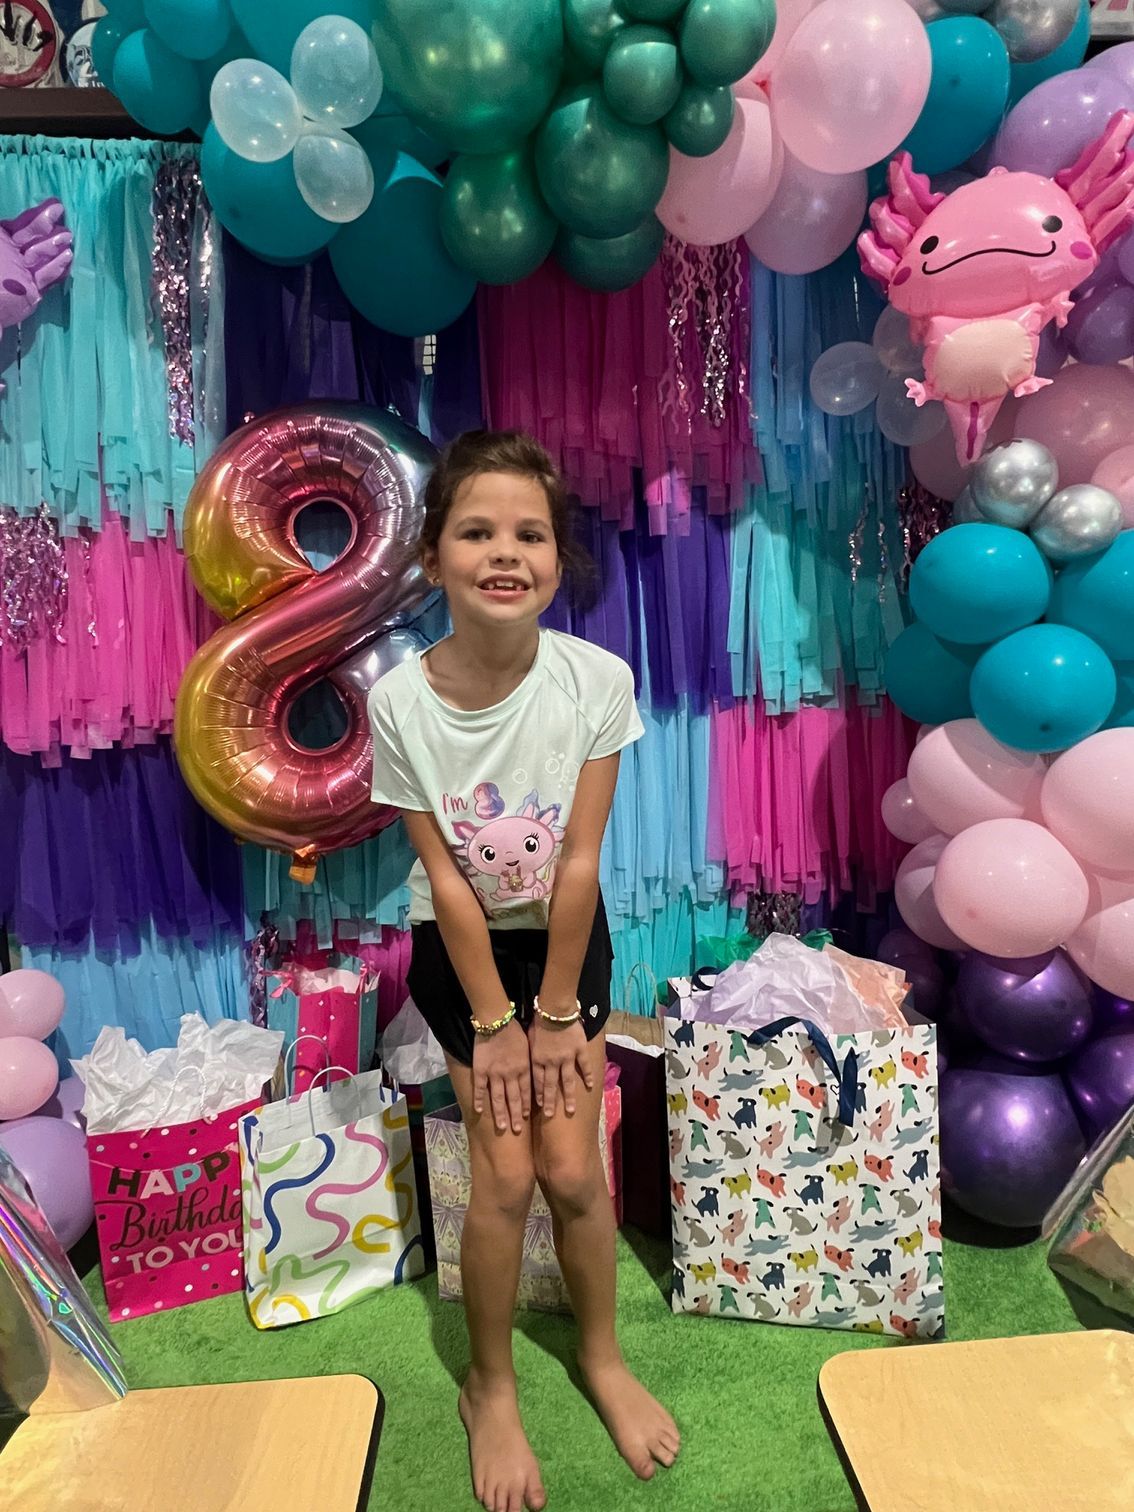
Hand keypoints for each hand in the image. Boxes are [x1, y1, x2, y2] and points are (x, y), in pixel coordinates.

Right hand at [472, 1020, 531, 1134]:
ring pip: (498, 1098)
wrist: (498, 1020)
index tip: (526, 1117)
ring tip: (502, 1127)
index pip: (526, 1091)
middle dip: (516, 1116)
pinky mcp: (481, 1070)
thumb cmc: (516, 1030)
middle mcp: (511, 1074)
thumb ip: (532, 1062)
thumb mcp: (530, 1046)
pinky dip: (480, 1100)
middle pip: (514, 1099)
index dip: (526, 1105)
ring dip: (501, 1113)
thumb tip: (539, 1073)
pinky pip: (481, 1088)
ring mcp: (495, 1074)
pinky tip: (480, 1111)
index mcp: (524, 1068)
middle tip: (516, 1129)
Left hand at [528, 1018, 592, 1118]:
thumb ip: (531, 1054)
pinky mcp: (579, 1050)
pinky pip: (584, 1065)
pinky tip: (590, 1086)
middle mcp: (551, 1062)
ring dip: (569, 1096)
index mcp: (537, 1059)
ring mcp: (567, 1057)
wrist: (554, 1009)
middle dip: (551, 1102)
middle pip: (551, 1086)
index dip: (539, 1094)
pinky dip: (588, 1075)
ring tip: (571, 1110)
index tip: (540, 1107)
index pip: (538, 1082)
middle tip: (551, 1116)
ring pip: (567, 1080)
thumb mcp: (529, 1040)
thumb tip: (527, 1066)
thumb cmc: (538, 1022)